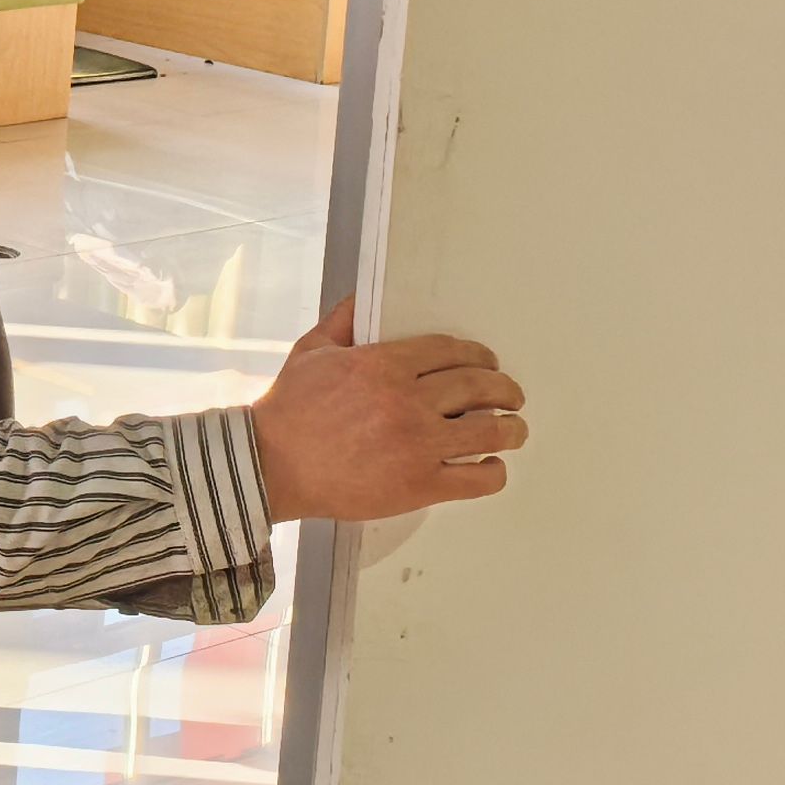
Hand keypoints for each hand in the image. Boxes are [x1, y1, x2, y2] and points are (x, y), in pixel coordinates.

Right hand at [248, 302, 528, 523]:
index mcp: (383, 365)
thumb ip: (342, 322)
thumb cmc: (288, 409)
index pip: (452, 351)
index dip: (479, 356)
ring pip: (490, 431)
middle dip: (505, 389)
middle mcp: (407, 401)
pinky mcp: (419, 485)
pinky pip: (477, 479)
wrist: (270, 464)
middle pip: (480, 387)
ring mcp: (417, 445)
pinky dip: (494, 472)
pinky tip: (490, 466)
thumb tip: (363, 299)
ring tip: (514, 430)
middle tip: (511, 396)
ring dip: (511, 428)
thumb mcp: (310, 352)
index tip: (487, 364)